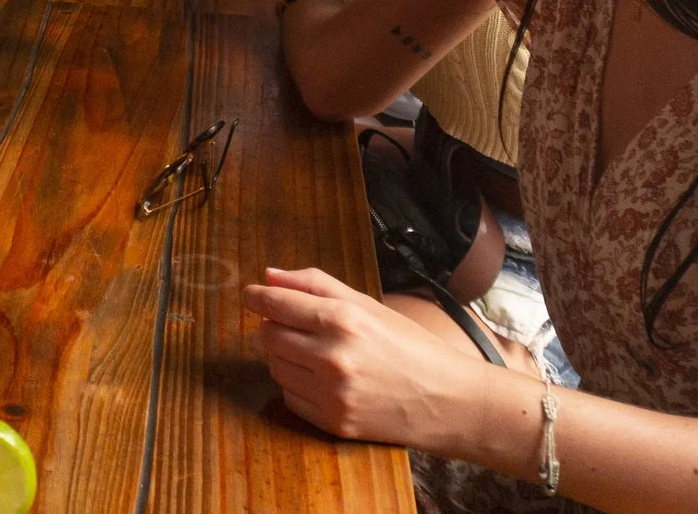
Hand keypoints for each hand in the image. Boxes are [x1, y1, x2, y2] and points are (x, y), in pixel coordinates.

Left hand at [245, 266, 489, 455]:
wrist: (447, 400)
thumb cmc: (409, 345)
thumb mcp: (368, 305)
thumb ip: (315, 285)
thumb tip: (269, 275)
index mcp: (343, 320)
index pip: (275, 304)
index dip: (256, 297)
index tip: (250, 295)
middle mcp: (333, 357)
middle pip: (268, 336)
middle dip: (274, 326)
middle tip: (295, 325)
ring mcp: (332, 394)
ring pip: (275, 367)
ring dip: (284, 356)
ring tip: (314, 352)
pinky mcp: (333, 423)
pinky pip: (290, 397)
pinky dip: (296, 385)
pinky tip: (322, 379)